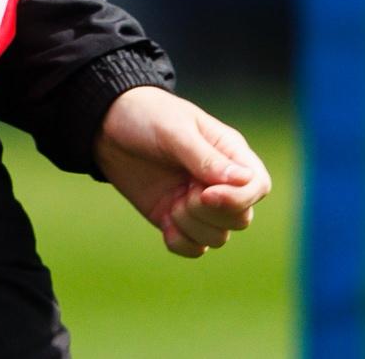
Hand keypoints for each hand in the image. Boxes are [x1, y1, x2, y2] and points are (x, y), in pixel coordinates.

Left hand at [92, 86, 270, 257]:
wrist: (107, 127)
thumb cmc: (147, 116)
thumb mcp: (174, 131)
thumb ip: (206, 158)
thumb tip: (243, 180)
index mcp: (229, 153)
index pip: (258, 186)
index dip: (238, 199)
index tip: (205, 193)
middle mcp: (219, 181)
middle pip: (241, 218)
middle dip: (211, 213)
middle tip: (184, 191)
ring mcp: (198, 203)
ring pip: (219, 237)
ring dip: (193, 226)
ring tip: (172, 202)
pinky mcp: (176, 218)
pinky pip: (194, 248)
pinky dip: (181, 243)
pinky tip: (165, 222)